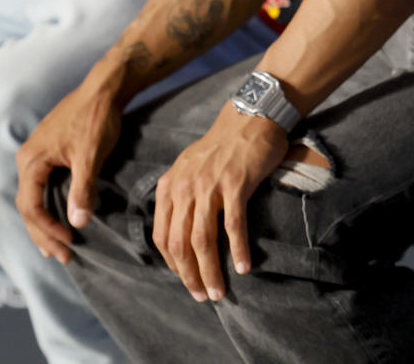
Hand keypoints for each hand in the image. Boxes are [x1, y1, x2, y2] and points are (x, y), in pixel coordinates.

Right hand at [16, 75, 124, 262]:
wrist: (106, 86)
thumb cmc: (98, 118)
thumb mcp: (91, 155)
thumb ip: (83, 188)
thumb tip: (77, 223)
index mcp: (31, 161)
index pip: (31, 207)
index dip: (48, 230)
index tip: (70, 244)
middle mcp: (28, 159)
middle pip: (28, 207)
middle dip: (44, 234)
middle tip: (64, 257)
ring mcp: (37, 154)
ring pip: (34, 197)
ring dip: (45, 222)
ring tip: (58, 246)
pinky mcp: (49, 151)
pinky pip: (42, 186)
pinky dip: (49, 205)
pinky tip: (61, 215)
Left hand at [153, 104, 287, 301]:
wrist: (250, 116)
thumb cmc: (223, 145)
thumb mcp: (189, 166)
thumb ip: (179, 194)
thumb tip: (178, 230)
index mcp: (170, 186)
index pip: (163, 236)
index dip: (173, 264)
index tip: (187, 281)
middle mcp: (184, 187)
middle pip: (180, 243)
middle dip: (189, 276)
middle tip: (202, 295)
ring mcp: (209, 186)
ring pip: (202, 240)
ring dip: (210, 271)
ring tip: (219, 291)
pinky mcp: (235, 184)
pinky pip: (233, 225)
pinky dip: (237, 250)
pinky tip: (243, 266)